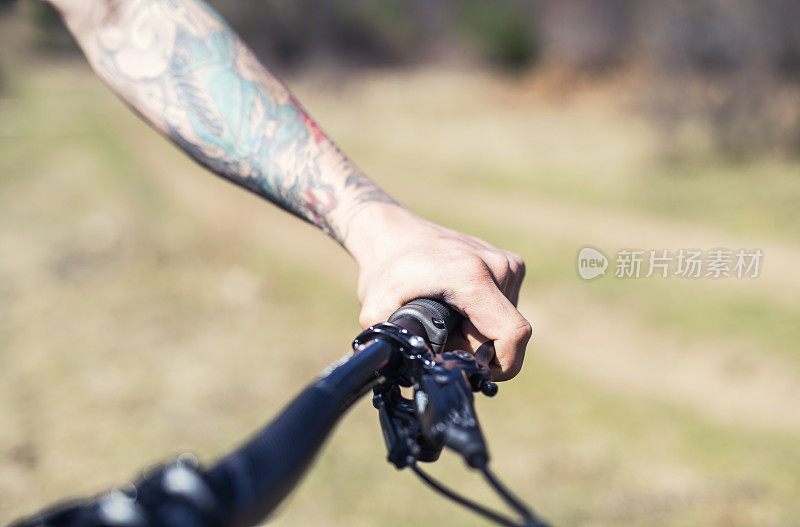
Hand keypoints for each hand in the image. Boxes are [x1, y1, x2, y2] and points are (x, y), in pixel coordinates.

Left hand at [346, 206, 530, 380]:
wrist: (393, 232)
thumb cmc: (385, 270)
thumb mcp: (377, 310)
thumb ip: (394, 344)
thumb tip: (409, 371)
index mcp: (473, 277)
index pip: (513, 335)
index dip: (498, 365)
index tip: (470, 368)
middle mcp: (499, 266)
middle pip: (505, 334)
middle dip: (476, 348)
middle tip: (441, 337)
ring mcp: (507, 263)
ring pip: (506, 322)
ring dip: (479, 332)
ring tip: (446, 317)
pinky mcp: (509, 264)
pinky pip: (505, 308)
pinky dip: (484, 317)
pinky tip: (457, 305)